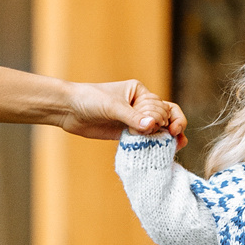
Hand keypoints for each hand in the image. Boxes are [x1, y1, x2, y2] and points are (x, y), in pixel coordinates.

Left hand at [65, 78, 186, 143]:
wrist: (68, 109)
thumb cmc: (89, 99)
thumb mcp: (112, 106)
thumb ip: (132, 117)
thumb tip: (151, 126)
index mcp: (140, 92)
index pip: (162, 106)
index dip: (164, 118)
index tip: (160, 127)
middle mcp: (139, 105)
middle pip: (164, 118)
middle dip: (167, 128)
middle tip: (166, 137)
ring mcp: (133, 120)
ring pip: (156, 130)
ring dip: (166, 138)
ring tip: (175, 146)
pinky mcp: (125, 133)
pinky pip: (143, 140)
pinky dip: (151, 145)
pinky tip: (158, 152)